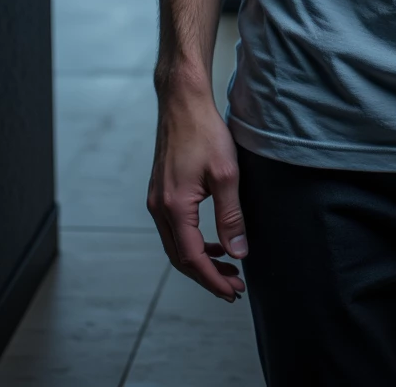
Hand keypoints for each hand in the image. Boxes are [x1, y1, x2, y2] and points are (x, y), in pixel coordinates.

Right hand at [147, 82, 248, 301]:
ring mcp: (157, 200)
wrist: (182, 102)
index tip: (233, 292)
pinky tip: (213, 240)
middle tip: (234, 286)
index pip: (192, 258)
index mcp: (173, 207)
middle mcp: (159, 208)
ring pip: (176, 245)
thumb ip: (231, 217)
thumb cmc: (204, 132)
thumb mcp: (226, 175)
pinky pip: (174, 229)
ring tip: (228, 267)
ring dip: (201, 259)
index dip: (213, 279)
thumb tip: (239, 252)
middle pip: (180, 258)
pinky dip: (193, 241)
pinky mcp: (160, 192)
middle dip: (207, 275)